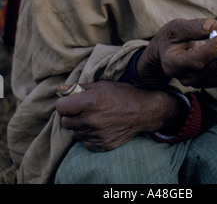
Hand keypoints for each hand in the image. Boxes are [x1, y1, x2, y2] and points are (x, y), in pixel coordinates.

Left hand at [56, 80, 180, 150]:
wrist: (143, 111)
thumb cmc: (122, 94)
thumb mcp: (101, 85)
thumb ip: (79, 88)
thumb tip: (61, 90)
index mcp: (89, 102)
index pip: (60, 108)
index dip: (64, 104)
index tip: (70, 103)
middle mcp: (91, 120)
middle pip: (65, 122)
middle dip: (71, 115)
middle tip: (82, 110)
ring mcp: (97, 134)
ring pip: (75, 133)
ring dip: (80, 126)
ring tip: (93, 118)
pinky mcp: (102, 144)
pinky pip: (85, 143)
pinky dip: (89, 136)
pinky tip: (99, 127)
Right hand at [136, 18, 216, 88]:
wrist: (167, 55)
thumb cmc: (170, 39)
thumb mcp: (174, 28)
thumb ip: (191, 27)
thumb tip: (213, 26)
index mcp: (173, 64)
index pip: (196, 61)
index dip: (212, 50)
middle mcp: (186, 78)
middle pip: (214, 66)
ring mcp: (199, 83)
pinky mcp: (211, 83)